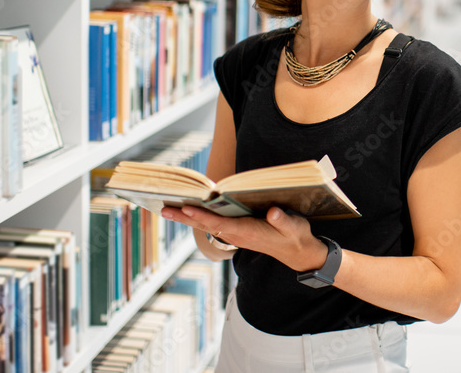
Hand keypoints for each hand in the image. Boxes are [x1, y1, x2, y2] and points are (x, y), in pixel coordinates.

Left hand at [161, 205, 328, 272]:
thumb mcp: (294, 228)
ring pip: (207, 225)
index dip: (202, 216)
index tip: (186, 208)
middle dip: (185, 217)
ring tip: (168, 208)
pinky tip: (190, 210)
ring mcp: (236, 233)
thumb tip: (273, 211)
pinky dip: (199, 217)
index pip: (219, 224)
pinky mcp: (237, 231)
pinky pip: (213, 224)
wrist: (297, 253)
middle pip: (205, 225)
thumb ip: (283, 220)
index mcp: (247, 232)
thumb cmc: (295, 237)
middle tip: (163, 209)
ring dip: (187, 217)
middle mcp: (237, 234)